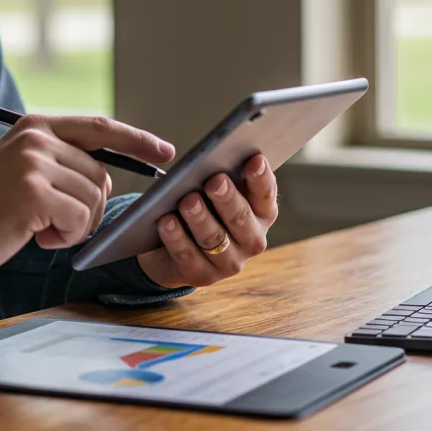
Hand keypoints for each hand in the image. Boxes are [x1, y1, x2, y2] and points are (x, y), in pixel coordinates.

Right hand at [0, 114, 174, 279]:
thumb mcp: (21, 172)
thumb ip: (60, 164)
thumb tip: (105, 180)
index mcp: (35, 127)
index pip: (99, 126)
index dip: (136, 139)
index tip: (164, 152)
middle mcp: (37, 137)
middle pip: (100, 174)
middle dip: (87, 207)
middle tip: (49, 221)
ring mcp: (35, 162)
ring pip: (93, 200)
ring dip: (73, 226)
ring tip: (36, 227)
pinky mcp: (34, 192)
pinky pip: (80, 220)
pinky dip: (64, 237)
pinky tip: (33, 236)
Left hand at [136, 154, 277, 288]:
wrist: (175, 246)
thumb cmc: (202, 206)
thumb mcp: (213, 190)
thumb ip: (222, 175)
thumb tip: (213, 154)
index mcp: (260, 214)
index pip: (266, 195)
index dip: (261, 178)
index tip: (254, 159)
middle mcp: (251, 240)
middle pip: (241, 219)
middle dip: (227, 199)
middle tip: (214, 181)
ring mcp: (229, 262)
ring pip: (215, 239)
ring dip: (200, 218)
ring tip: (187, 200)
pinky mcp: (202, 275)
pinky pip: (188, 256)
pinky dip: (176, 238)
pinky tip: (166, 222)